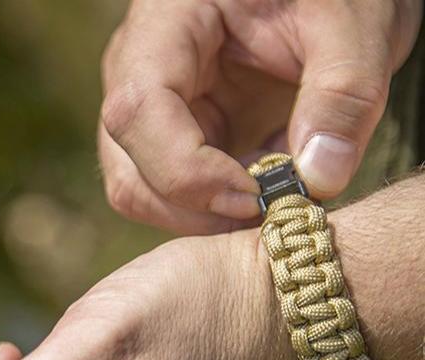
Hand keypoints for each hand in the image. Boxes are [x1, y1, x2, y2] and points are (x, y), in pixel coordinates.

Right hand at [99, 0, 421, 233]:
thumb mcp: (351, 22)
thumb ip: (343, 94)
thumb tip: (319, 181)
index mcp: (164, 27)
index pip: (138, 112)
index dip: (189, 172)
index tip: (257, 197)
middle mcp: (139, 74)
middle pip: (129, 173)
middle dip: (195, 211)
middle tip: (266, 215)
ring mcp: (151, 113)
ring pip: (143, 193)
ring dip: (203, 216)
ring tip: (268, 198)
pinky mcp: (174, 138)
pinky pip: (173, 194)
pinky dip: (214, 209)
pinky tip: (260, 187)